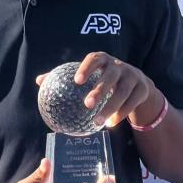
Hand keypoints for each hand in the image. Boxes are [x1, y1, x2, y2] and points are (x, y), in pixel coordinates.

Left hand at [36, 52, 159, 127]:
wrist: (138, 83)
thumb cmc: (104, 79)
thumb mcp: (90, 75)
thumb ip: (66, 77)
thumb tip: (39, 81)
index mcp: (104, 59)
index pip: (95, 59)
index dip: (87, 68)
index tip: (76, 81)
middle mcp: (119, 65)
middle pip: (111, 75)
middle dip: (100, 89)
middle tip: (87, 104)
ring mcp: (133, 76)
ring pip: (123, 91)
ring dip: (111, 106)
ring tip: (97, 121)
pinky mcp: (143, 88)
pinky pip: (132, 102)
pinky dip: (122, 113)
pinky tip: (111, 124)